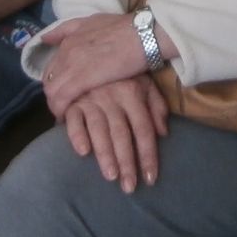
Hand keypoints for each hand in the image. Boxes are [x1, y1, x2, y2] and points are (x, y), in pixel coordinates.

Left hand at [40, 12, 160, 113]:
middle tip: (66, 105)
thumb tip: (46, 38)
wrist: (144, 34)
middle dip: (55, 94)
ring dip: (56, 105)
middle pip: (49, 80)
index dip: (56, 80)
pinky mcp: (81, 80)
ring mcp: (72, 65)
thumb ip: (70, 29)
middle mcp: (66, 52)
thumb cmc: (126, 28)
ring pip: (52, 91)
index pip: (52, 66)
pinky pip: (61, 99)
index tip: (65, 90)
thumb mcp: (94, 21)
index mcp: (70, 40)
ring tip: (66, 114)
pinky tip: (66, 118)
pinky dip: (60, 110)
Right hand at [61, 76, 167, 191]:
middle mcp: (113, 97)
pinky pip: (74, 119)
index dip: (148, 154)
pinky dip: (77, 135)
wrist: (93, 50)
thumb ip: (156, 106)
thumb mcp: (146, 83)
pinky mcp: (72, 100)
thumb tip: (163, 133)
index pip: (144, 129)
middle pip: (122, 134)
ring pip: (100, 129)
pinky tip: (82, 151)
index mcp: (133, 93)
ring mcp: (91, 98)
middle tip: (129, 186)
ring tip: (111, 176)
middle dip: (126, 162)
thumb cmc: (124, 73)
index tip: (150, 178)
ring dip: (105, 154)